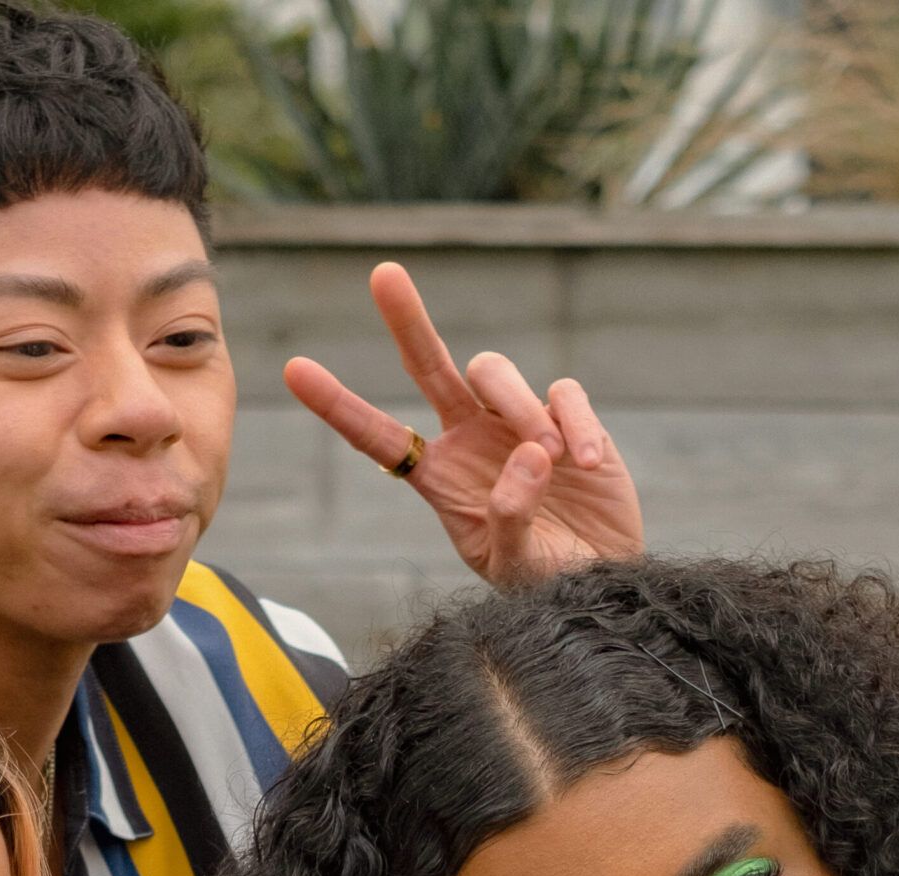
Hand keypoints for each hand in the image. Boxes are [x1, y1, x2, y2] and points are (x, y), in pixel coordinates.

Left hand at [285, 263, 642, 588]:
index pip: (378, 435)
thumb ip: (510, 518)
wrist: (602, 579)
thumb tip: (528, 454)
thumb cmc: (545, 576)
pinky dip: (575, 423)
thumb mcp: (514, 565)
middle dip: (406, 320)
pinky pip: (562, 393)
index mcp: (438, 476)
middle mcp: (468, 437)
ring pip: (495, 373)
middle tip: (383, 274)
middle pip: (428, 365)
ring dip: (518, 410)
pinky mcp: (566, 416)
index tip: (295, 369)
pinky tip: (588, 466)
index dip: (338, 404)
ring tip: (554, 461)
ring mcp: (516, 422)